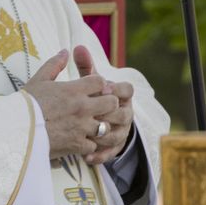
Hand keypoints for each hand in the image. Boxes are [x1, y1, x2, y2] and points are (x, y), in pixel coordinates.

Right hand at [22, 48, 117, 160]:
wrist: (15, 131)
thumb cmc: (25, 104)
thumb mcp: (38, 80)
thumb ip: (54, 64)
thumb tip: (65, 52)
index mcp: (74, 90)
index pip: (101, 81)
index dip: (98, 83)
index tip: (91, 88)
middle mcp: (82, 108)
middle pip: (111, 102)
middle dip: (107, 103)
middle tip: (98, 106)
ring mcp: (81, 128)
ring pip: (106, 126)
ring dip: (100, 126)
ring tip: (90, 126)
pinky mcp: (77, 145)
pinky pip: (93, 146)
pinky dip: (89, 145)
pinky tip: (81, 142)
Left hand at [75, 45, 134, 165]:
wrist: (99, 119)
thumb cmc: (93, 97)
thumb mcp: (89, 83)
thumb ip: (85, 67)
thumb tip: (77, 47)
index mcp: (121, 95)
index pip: (128, 90)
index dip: (117, 89)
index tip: (103, 89)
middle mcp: (125, 113)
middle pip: (124, 114)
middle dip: (109, 115)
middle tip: (93, 116)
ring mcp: (121, 131)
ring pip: (118, 134)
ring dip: (103, 136)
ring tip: (87, 138)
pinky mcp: (115, 146)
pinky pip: (111, 152)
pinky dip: (100, 155)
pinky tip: (86, 157)